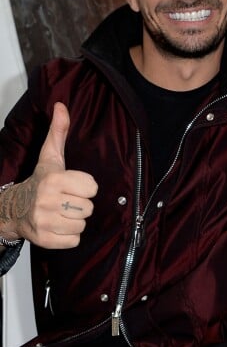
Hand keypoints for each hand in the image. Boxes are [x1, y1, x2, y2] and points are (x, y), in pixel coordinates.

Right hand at [9, 102, 97, 248]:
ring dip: (74, 220)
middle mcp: (47, 200)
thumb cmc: (40, 181)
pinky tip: (57, 225)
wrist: (13, 209)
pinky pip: (74, 240)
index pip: (92, 187)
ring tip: (61, 213)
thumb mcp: (50, 157)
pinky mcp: (45, 240)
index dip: (85, 187)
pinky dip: (68, 236)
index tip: (72, 186)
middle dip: (80, 205)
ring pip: (82, 224)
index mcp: (54, 179)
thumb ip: (59, 132)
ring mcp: (44, 221)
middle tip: (66, 201)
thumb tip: (61, 106)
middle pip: (89, 207)